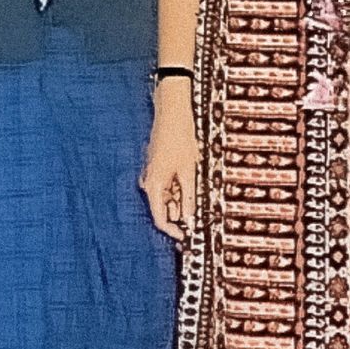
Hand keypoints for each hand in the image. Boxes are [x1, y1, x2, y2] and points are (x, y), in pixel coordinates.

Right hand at [140, 83, 198, 242]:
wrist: (172, 112)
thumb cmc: (180, 138)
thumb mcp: (189, 171)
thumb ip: (189, 196)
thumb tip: (189, 218)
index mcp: (154, 186)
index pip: (160, 218)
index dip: (173, 230)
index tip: (187, 236)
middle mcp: (150, 182)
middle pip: (164, 207)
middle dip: (181, 212)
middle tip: (200, 212)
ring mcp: (153, 174)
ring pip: (168, 195)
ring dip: (182, 197)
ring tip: (198, 186)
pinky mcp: (158, 166)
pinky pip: (168, 184)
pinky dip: (180, 186)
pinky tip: (192, 177)